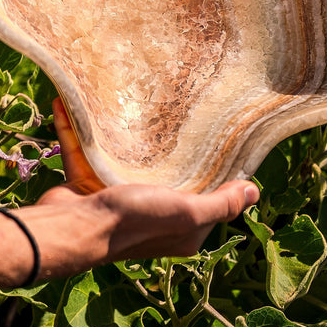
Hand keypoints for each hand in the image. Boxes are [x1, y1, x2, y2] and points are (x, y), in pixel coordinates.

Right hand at [31, 99, 258, 270]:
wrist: (73, 230)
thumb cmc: (134, 221)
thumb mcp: (185, 212)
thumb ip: (219, 205)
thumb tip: (255, 193)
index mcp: (178, 225)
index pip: (206, 197)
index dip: (217, 172)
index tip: (222, 136)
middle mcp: (149, 211)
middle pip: (166, 173)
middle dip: (168, 144)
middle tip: (178, 105)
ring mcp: (115, 195)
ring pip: (122, 156)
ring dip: (120, 129)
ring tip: (128, 96)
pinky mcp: (86, 182)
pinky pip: (83, 146)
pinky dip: (75, 125)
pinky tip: (71, 99)